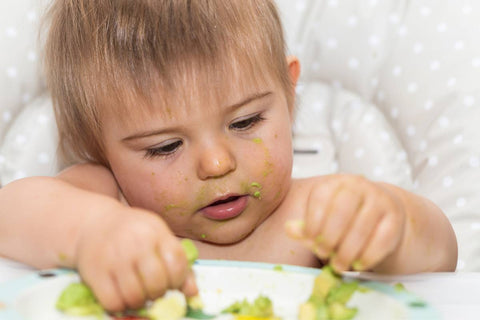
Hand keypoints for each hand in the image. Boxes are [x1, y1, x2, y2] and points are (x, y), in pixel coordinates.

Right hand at [74, 205, 196, 311]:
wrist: (94, 223)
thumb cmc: (133, 232)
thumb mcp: (158, 236)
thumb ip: (177, 261)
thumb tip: (192, 293)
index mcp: (155, 232)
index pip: (177, 263)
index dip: (179, 280)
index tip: (172, 283)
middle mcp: (135, 243)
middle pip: (157, 283)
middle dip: (159, 293)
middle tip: (153, 290)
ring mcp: (114, 258)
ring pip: (135, 297)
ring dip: (140, 302)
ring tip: (138, 294)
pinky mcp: (94, 272)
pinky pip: (113, 302)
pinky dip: (120, 306)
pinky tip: (122, 296)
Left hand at [286, 175, 405, 272]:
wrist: (383, 215)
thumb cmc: (346, 219)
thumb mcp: (323, 219)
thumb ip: (305, 226)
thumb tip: (288, 229)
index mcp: (337, 182)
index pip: (322, 196)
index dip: (313, 219)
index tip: (310, 238)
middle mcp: (359, 186)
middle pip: (342, 210)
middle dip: (329, 236)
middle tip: (323, 254)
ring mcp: (380, 200)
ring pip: (362, 227)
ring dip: (347, 251)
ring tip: (338, 265)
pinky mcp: (395, 218)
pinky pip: (381, 239)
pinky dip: (368, 256)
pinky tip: (358, 265)